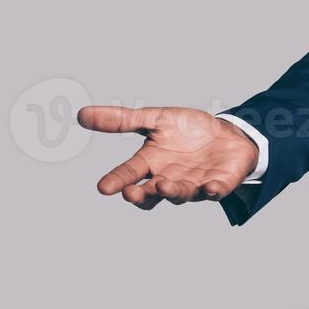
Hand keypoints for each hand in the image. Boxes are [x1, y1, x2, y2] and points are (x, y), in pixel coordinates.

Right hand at [77, 105, 259, 209]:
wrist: (227, 133)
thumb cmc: (188, 130)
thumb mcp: (156, 119)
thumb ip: (122, 120)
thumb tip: (81, 114)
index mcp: (151, 163)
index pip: (129, 174)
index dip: (117, 181)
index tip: (103, 187)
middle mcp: (169, 178)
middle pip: (150, 193)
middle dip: (141, 195)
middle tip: (130, 193)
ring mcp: (194, 184)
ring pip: (180, 193)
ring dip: (172, 191)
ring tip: (163, 185)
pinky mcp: (218, 184)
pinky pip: (215, 191)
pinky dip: (212, 190)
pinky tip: (209, 187)